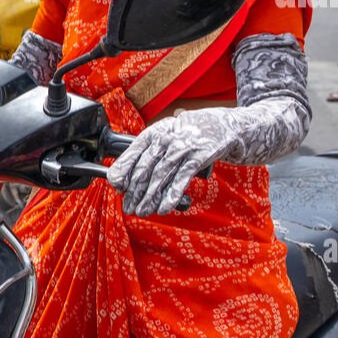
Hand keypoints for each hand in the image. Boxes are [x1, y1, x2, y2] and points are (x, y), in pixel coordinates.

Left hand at [107, 109, 227, 216]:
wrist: (221, 126)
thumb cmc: (187, 134)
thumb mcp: (165, 135)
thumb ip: (147, 152)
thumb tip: (126, 173)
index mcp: (153, 133)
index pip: (132, 154)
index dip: (122, 172)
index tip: (116, 186)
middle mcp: (165, 139)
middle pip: (144, 169)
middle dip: (134, 191)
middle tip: (128, 206)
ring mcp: (182, 148)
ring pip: (160, 176)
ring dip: (149, 197)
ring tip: (142, 211)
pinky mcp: (198, 158)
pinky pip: (181, 179)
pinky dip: (171, 196)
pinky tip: (163, 208)